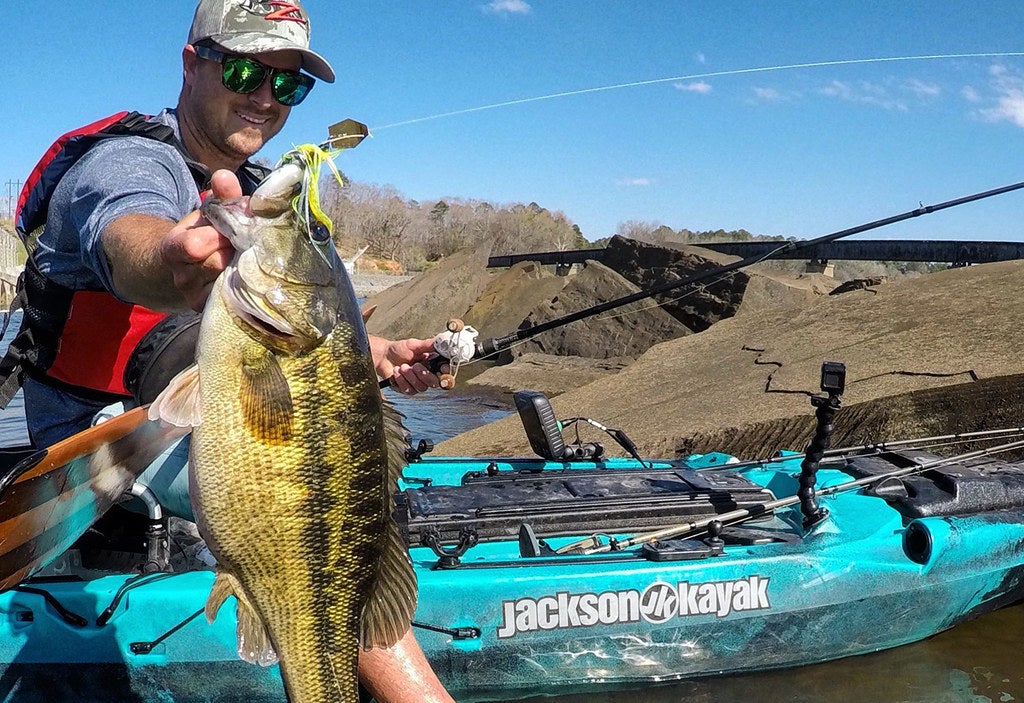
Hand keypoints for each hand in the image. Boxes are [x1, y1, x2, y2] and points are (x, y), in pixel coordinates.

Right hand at [160, 170, 241, 310]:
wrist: (187, 267)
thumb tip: (225, 176)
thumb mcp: (210, 213)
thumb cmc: (205, 234)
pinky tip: (252, 272)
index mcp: (172, 249)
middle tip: (248, 240)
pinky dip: (247, 282)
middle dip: (236, 248)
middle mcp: (181, 278)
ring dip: (245, 264)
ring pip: (230, 279)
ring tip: (250, 254)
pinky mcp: (212, 309)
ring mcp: (196, 298)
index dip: (217, 235)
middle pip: (217, 262)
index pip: (193, 246)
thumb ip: (220, 195)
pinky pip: (236, 296)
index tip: (229, 228)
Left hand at [370, 336, 440, 394]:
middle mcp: (427, 376)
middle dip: (424, 374)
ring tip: (402, 366)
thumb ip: (427, 344)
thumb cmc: (400, 349)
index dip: (445, 372)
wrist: (384, 356)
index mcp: (433, 365)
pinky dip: (401, 379)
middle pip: (435, 383)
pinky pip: (408, 389)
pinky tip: (396, 371)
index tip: (441, 368)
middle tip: (414, 365)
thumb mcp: (414, 344)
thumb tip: (440, 341)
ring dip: (409, 376)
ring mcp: (418, 384)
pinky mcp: (408, 390)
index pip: (445, 373)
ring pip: (421, 387)